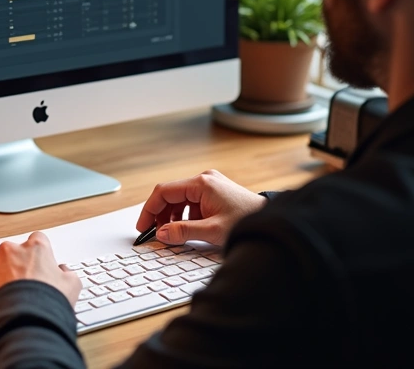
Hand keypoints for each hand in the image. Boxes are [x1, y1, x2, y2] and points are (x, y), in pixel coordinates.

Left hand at [0, 232, 81, 314]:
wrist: (28, 317)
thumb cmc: (48, 298)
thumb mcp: (71, 284)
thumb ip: (67, 274)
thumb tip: (64, 272)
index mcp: (34, 249)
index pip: (37, 239)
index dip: (38, 250)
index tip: (39, 260)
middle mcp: (9, 254)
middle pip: (5, 250)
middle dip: (9, 262)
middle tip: (18, 277)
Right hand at [137, 169, 266, 245]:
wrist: (271, 220)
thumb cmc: (246, 221)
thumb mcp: (212, 230)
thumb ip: (183, 231)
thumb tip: (161, 233)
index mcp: (201, 183)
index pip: (164, 191)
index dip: (149, 210)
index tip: (143, 227)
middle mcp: (204, 179)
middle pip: (171, 194)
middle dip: (161, 214)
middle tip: (156, 233)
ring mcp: (210, 184)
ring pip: (180, 199)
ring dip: (172, 216)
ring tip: (172, 234)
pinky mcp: (215, 192)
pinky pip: (191, 202)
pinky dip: (185, 215)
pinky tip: (188, 229)